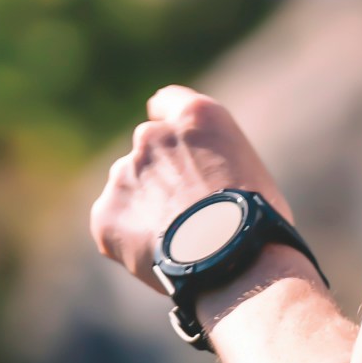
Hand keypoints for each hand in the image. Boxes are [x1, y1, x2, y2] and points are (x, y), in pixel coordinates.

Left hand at [90, 86, 285, 285]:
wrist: (232, 259)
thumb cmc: (255, 219)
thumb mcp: (247, 168)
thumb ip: (211, 160)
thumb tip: (197, 184)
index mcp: (195, 116)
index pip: (166, 102)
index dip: (169, 125)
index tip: (172, 144)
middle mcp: (152, 135)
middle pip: (148, 151)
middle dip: (160, 175)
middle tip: (184, 211)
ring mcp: (124, 173)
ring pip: (130, 189)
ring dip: (146, 208)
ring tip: (177, 242)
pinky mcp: (106, 213)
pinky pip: (114, 225)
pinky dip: (130, 239)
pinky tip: (159, 257)